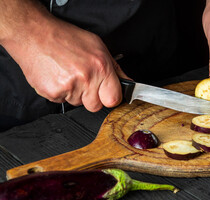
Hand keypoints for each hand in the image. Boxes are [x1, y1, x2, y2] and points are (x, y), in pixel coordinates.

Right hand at [0, 1, 126, 111]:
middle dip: (91, 97)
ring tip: (67, 74)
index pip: (114, 99)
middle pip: (95, 106)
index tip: (106, 94)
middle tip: (82, 80)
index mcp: (101, 67)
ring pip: (78, 104)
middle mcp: (86, 78)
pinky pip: (62, 102)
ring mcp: (69, 87)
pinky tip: (57, 77)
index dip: (110, 98)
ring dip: (74, 93)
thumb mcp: (98, 46)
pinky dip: (60, 92)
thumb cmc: (65, 38)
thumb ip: (115, 68)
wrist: (34, 34)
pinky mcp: (53, 92)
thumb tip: (128, 83)